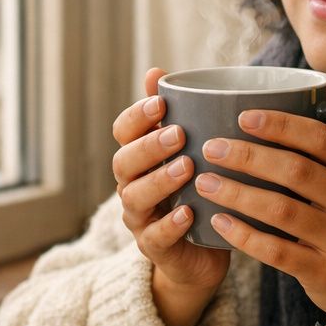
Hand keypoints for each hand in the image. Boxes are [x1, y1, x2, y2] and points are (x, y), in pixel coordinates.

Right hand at [111, 67, 229, 325]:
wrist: (202, 255)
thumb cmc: (198, 194)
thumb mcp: (191, 152)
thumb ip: (178, 114)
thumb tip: (157, 70)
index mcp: (139, 159)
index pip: (123, 132)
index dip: (137, 117)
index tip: (162, 102)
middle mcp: (132, 187)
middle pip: (124, 162)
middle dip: (149, 146)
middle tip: (179, 133)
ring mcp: (141, 220)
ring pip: (134, 198)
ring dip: (159, 181)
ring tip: (187, 168)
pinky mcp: (156, 250)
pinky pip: (154, 238)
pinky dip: (170, 225)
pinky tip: (188, 214)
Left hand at [193, 83, 325, 317]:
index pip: (324, 140)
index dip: (282, 125)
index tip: (243, 116)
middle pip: (297, 172)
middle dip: (249, 156)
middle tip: (211, 147)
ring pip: (281, 211)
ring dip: (237, 193)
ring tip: (204, 182)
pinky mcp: (323, 273)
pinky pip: (276, 252)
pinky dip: (244, 235)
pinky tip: (218, 221)